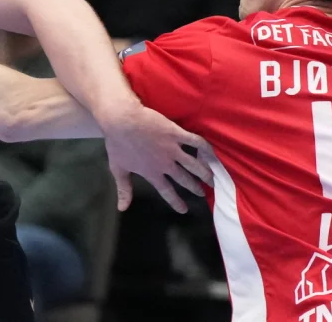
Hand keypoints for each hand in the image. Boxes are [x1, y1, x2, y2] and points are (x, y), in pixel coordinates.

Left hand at [98, 105, 212, 213]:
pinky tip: (212, 153)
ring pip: (194, 164)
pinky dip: (205, 148)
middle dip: (195, 187)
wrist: (122, 121)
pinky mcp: (176, 133)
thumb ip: (124, 190)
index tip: (184, 210)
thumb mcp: (118, 169)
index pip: (166, 192)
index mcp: (152, 173)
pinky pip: (195, 142)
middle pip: (184, 179)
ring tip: (213, 178)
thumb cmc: (118, 144)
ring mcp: (173, 149)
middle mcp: (166, 164)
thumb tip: (122, 208)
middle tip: (203, 193)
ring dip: (205, 173)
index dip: (176, 202)